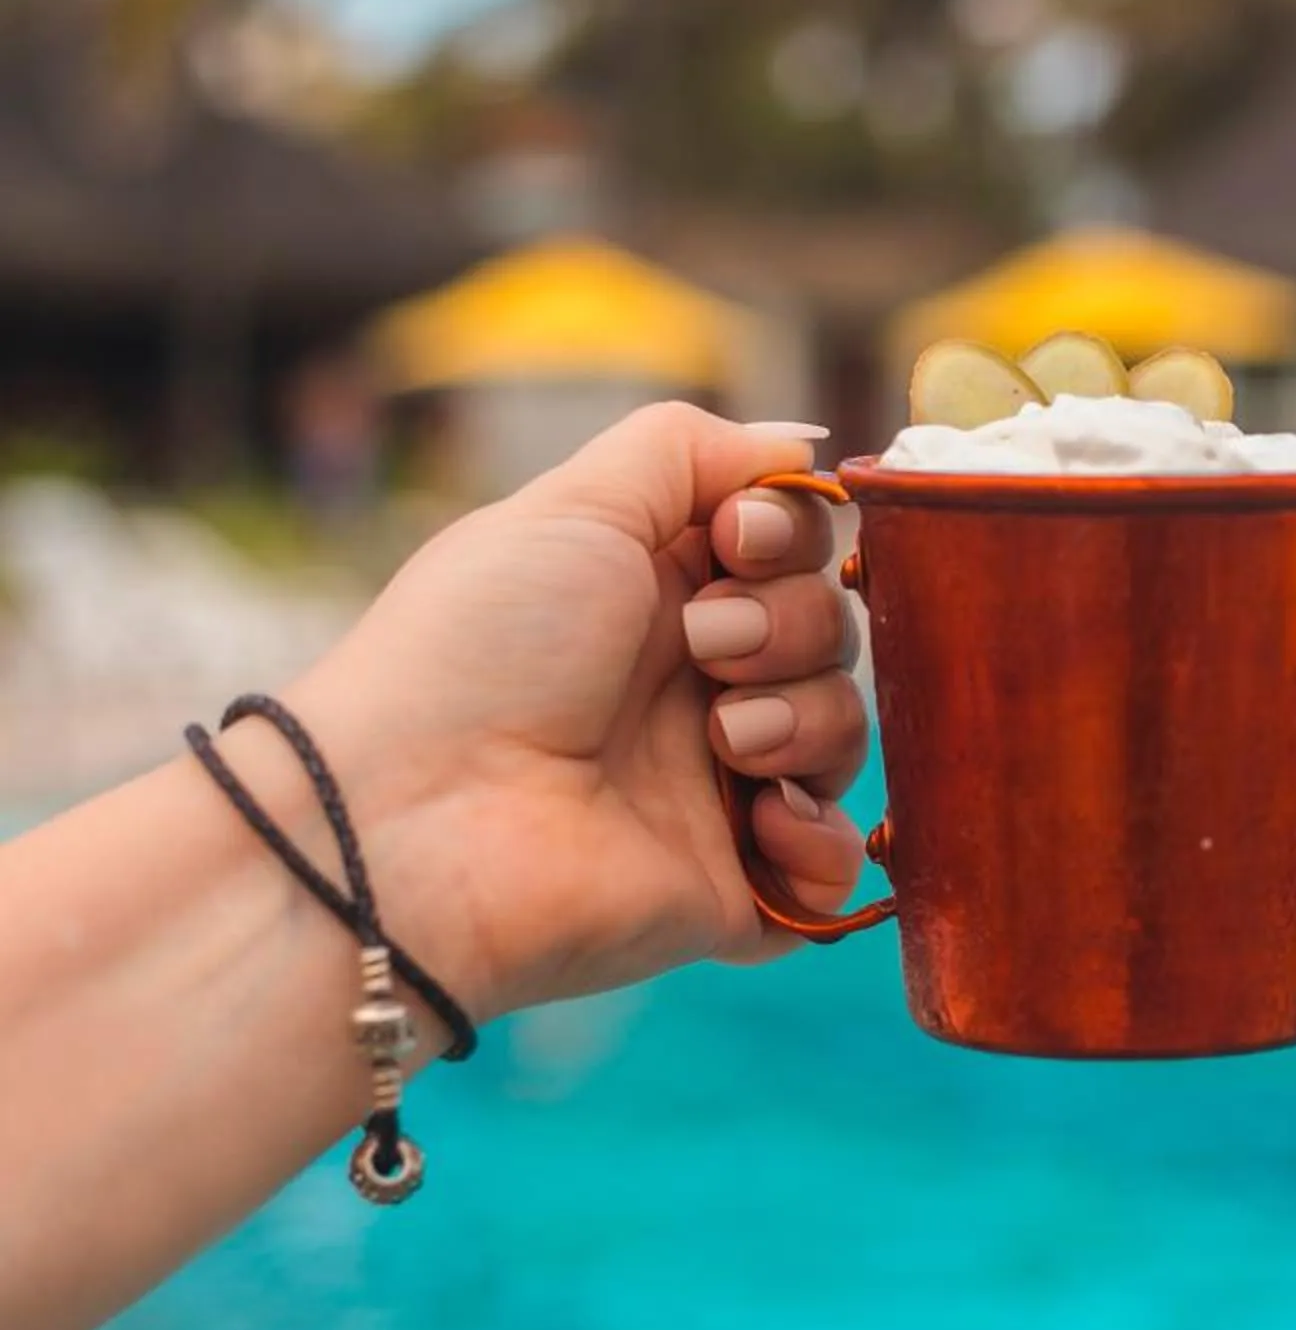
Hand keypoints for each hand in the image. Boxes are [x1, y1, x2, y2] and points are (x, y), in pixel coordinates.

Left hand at [274, 404, 867, 1021]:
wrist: (419, 820)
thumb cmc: (476, 653)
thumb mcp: (571, 507)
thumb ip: (688, 451)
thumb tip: (799, 444)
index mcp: (660, 594)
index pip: (792, 549)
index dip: (791, 538)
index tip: (738, 543)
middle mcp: (697, 686)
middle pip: (833, 631)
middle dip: (792, 627)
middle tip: (702, 651)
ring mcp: (717, 789)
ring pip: (843, 733)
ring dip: (804, 721)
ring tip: (723, 745)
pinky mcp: (731, 886)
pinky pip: (836, 867)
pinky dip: (825, 841)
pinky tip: (765, 821)